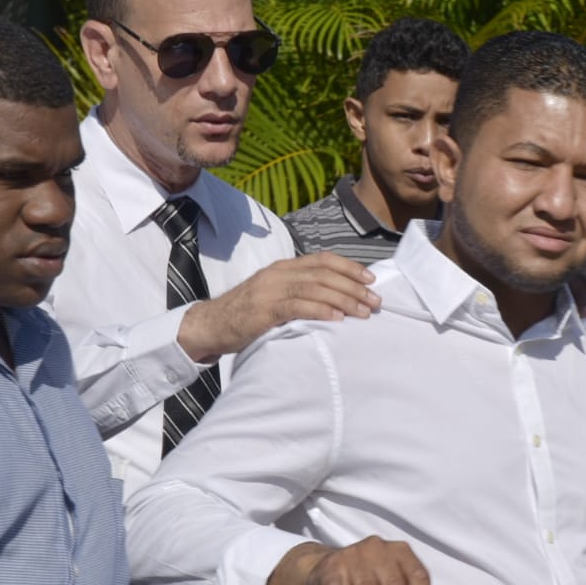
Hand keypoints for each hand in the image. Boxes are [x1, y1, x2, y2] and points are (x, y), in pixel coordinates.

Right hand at [178, 252, 381, 361]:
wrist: (210, 325)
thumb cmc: (247, 314)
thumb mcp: (276, 295)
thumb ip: (300, 292)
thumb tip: (336, 299)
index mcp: (284, 267)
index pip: (323, 260)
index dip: (349, 267)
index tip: (371, 278)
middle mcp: (279, 273)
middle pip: (324, 274)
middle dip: (354, 286)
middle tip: (376, 301)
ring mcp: (270, 290)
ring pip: (315, 288)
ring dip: (344, 299)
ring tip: (364, 312)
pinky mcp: (264, 309)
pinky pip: (297, 306)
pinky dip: (320, 311)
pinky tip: (337, 319)